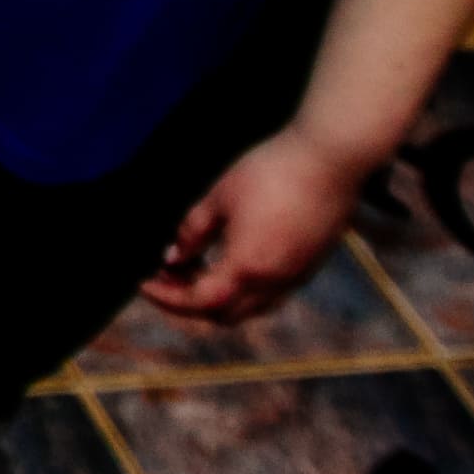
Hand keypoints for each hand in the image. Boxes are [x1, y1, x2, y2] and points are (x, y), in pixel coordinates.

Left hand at [143, 129, 382, 323]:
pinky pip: (272, 294)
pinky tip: (231, 261)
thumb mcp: (218, 197)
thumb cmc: (270, 171)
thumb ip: (191, 232)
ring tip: (195, 268)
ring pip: (251, 308)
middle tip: (166, 276)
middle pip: (225, 315)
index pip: (198, 301)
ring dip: (219, 299)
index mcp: (247, 267)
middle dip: (189, 302)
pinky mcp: (311, 265)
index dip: (166, 297)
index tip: (142, 283)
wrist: (331, 158)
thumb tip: (171, 258)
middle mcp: (275, 282)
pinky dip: (244, 290)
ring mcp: (298, 276)